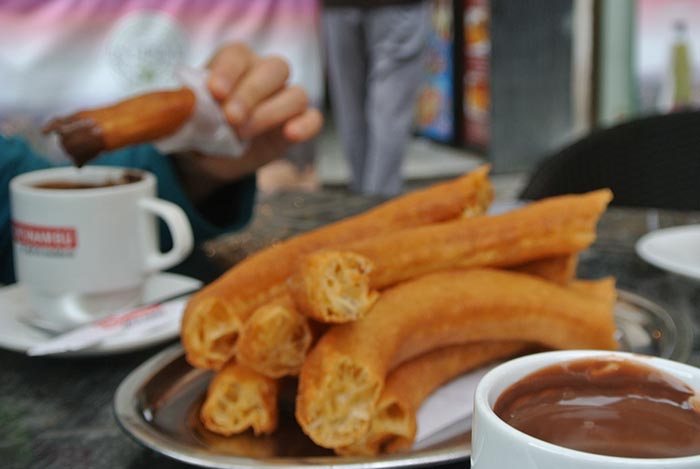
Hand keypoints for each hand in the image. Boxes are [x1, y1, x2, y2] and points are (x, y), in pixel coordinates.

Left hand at [176, 42, 322, 194]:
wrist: (208, 159)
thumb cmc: (198, 131)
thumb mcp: (185, 122)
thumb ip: (188, 112)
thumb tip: (188, 106)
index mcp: (233, 64)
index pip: (238, 54)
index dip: (228, 70)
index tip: (214, 92)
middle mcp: (263, 75)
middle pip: (273, 69)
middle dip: (251, 94)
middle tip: (230, 118)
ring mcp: (284, 99)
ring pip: (295, 93)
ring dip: (270, 113)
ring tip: (244, 134)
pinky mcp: (297, 124)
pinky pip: (313, 118)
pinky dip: (305, 125)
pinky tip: (290, 134)